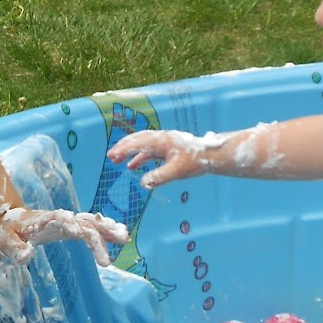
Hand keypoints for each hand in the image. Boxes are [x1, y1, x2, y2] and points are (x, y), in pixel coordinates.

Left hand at [0, 205, 128, 267]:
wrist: (13, 221)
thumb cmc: (9, 232)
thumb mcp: (5, 242)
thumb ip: (15, 250)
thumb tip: (26, 258)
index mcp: (43, 220)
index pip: (57, 217)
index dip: (66, 222)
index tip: (76, 231)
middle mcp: (59, 219)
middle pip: (82, 221)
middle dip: (99, 229)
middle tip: (117, 240)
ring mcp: (68, 223)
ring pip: (91, 223)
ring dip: (108, 228)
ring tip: (124, 237)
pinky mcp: (72, 228)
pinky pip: (91, 228)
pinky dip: (106, 232)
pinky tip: (121, 237)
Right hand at [107, 129, 222, 188]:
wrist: (211, 155)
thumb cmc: (195, 162)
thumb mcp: (177, 171)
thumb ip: (159, 177)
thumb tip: (143, 184)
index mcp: (161, 141)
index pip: (137, 143)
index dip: (123, 149)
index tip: (112, 155)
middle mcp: (161, 139)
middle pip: (137, 140)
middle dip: (123, 147)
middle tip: (111, 156)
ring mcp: (164, 143)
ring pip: (142, 144)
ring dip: (130, 151)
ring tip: (118, 161)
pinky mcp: (167, 148)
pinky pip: (149, 151)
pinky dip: (139, 157)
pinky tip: (133, 166)